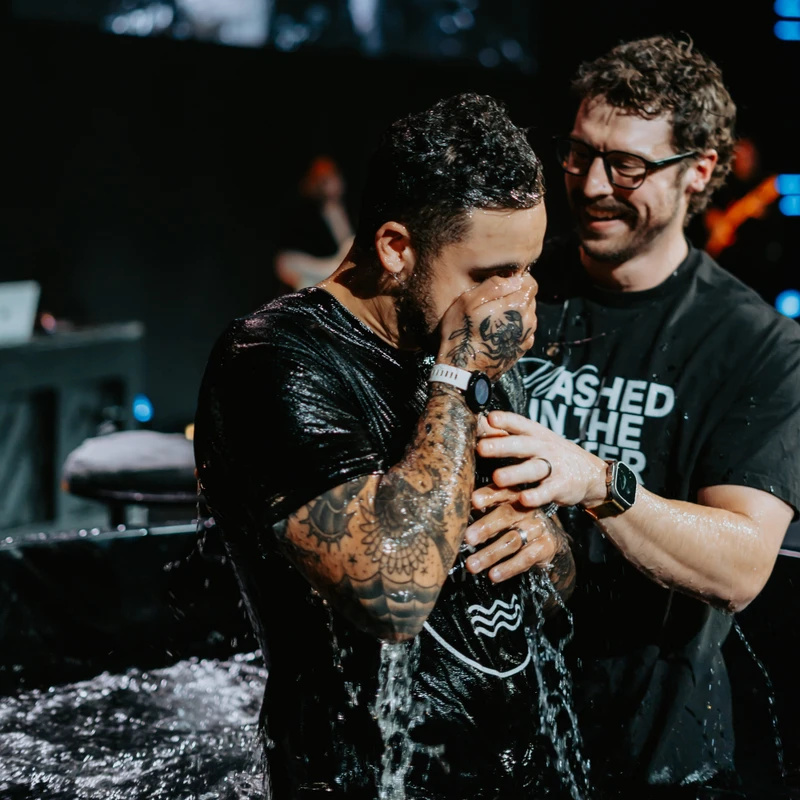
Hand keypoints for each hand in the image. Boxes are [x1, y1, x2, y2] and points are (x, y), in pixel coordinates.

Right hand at [438, 275, 536, 380]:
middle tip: (492, 303)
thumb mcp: (469, 301)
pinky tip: (497, 332)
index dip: (517, 280)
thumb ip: (494, 285)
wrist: (463, 368)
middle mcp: (529, 320)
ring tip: (493, 319)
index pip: (531, 283)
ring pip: (527, 314)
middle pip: (529, 298)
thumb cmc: (463, 332)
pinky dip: (514, 327)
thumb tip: (514, 278)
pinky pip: (523, 329)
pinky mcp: (522, 348)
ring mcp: (527, 336)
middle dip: (515, 296)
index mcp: (519, 305)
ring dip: (514, 312)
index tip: (502, 284)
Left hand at [464, 495, 564, 582]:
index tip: (474, 501)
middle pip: (505, 515)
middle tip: (468, 538)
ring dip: (490, 554)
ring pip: (512, 540)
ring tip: (472, 565)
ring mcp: (537, 527)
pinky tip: (493, 575)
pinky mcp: (545, 546)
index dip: (487, 496)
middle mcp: (527, 508)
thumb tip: (457, 515)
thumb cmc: (514, 520)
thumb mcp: (500, 509)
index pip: (500, 492)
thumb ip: (482, 509)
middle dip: (485, 527)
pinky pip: (525, 558)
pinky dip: (508, 568)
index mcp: (513, 495)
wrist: (548, 536)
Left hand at [472, 411, 607, 510]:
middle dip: (501, 446)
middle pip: (522, 445)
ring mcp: (554, 467)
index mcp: (535, 434)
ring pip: (532, 469)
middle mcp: (544, 447)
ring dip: (514, 473)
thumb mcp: (535, 439)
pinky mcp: (561, 486)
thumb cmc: (552, 454)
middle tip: (481, 448)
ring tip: (497, 478)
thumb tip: (480, 422)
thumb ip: (509, 434)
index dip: (505, 420)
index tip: (490, 418)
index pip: (520, 424)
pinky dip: (536, 496)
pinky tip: (524, 499)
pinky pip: (547, 491)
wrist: (591, 473)